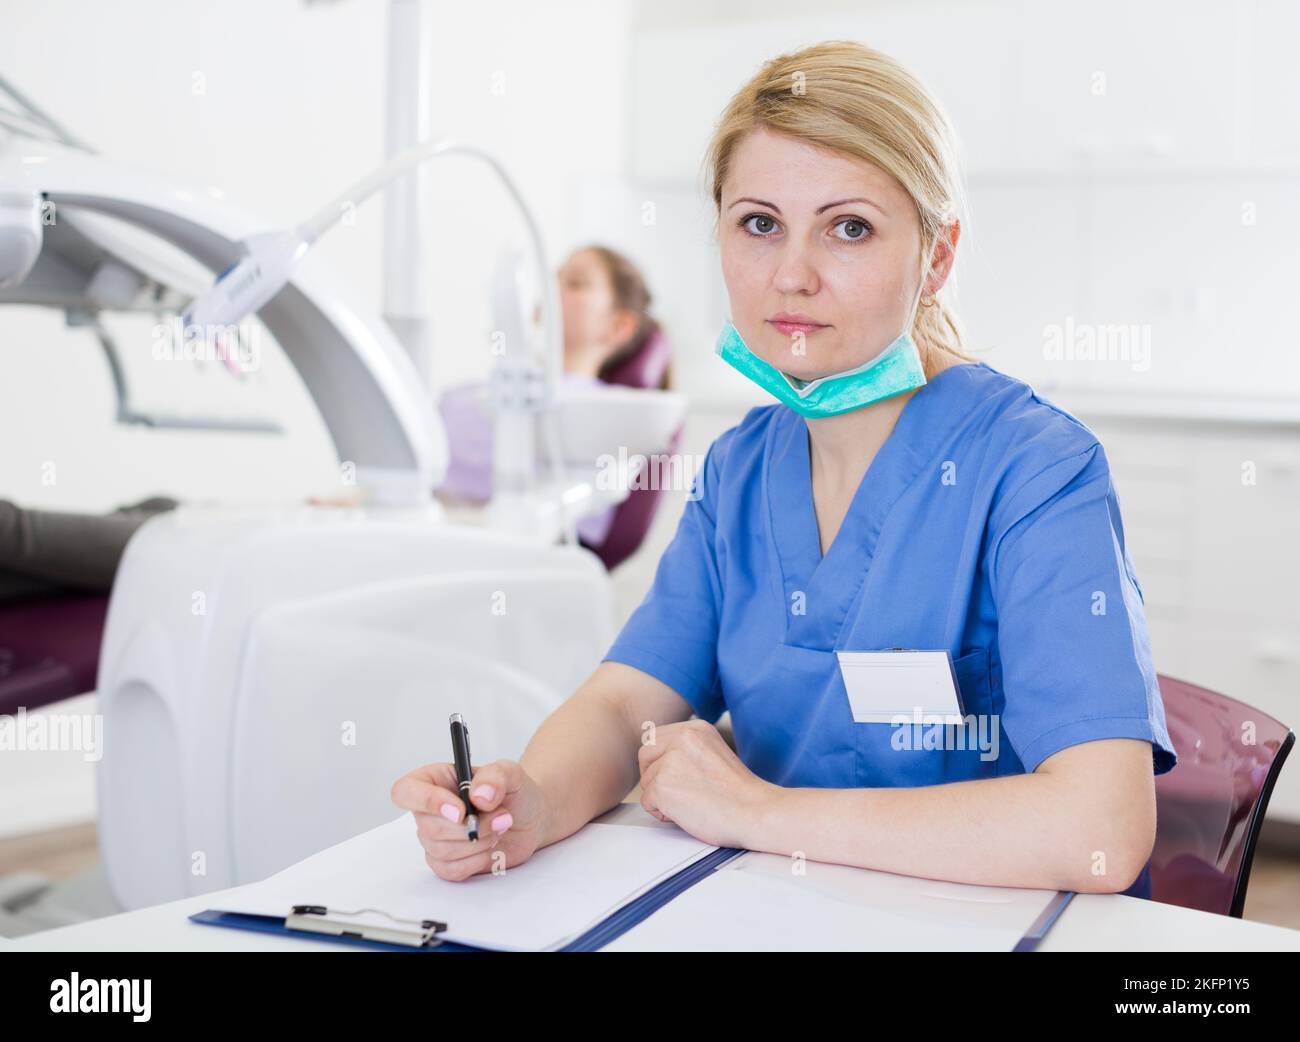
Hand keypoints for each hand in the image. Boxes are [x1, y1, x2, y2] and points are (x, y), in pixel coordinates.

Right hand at [390, 759, 547, 880]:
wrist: (530, 820)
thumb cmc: (514, 793)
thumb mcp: (511, 773)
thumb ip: (496, 776)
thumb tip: (478, 795)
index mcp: (435, 780)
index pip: (405, 791)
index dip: (426, 802)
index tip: (459, 810)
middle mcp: (429, 809)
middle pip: (427, 827)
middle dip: (470, 827)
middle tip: (500, 816)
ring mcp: (436, 838)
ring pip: (440, 851)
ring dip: (478, 842)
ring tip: (498, 827)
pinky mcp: (447, 862)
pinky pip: (450, 870)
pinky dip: (476, 861)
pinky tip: (489, 847)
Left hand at [637, 719, 776, 848]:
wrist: (754, 812)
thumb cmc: (739, 793)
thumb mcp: (713, 753)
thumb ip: (688, 750)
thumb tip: (660, 758)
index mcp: (695, 728)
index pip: (657, 738)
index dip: (662, 761)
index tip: (679, 777)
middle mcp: (681, 737)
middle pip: (645, 754)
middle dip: (655, 775)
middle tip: (679, 792)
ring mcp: (670, 760)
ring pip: (647, 781)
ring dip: (662, 797)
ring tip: (692, 803)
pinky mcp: (662, 785)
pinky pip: (647, 802)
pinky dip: (662, 813)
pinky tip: (688, 813)